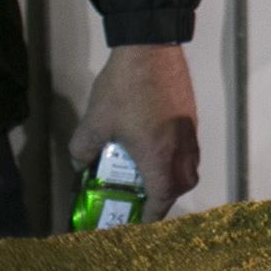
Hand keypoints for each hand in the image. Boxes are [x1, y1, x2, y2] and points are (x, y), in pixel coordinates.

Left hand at [68, 45, 198, 218]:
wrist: (151, 49)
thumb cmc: (123, 89)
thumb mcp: (94, 121)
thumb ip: (84, 149)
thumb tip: (80, 165)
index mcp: (158, 154)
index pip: (164, 195)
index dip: (154, 213)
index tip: (141, 221)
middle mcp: (180, 147)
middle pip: (184, 183)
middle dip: (168, 196)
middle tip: (146, 197)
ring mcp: (189, 131)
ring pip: (190, 165)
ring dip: (174, 176)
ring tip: (150, 173)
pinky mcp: (190, 116)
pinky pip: (189, 148)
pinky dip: (177, 157)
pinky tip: (155, 145)